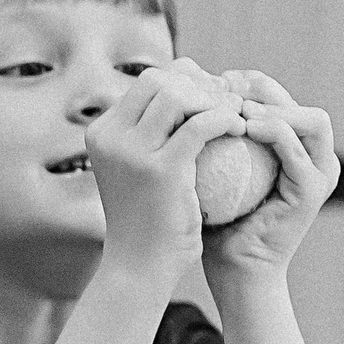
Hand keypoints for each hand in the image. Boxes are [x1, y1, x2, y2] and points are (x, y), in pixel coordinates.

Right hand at [85, 56, 247, 281]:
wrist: (140, 265)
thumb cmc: (147, 218)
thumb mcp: (137, 169)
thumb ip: (151, 133)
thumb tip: (188, 93)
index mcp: (102, 133)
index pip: (149, 80)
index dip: (187, 79)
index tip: (213, 99)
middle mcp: (109, 137)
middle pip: (162, 79)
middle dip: (201, 84)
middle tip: (228, 104)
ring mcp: (130, 152)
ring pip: (179, 94)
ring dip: (214, 99)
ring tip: (236, 115)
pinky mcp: (159, 168)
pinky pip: (202, 124)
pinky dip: (226, 120)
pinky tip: (241, 130)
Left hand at [201, 68, 339, 278]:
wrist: (230, 269)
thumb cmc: (208, 221)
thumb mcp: (202, 170)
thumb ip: (198, 135)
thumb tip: (166, 95)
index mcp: (287, 145)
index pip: (273, 97)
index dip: (244, 82)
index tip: (208, 79)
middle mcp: (310, 154)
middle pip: (294, 100)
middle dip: (260, 87)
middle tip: (223, 84)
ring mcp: (319, 171)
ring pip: (311, 119)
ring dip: (274, 107)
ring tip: (235, 106)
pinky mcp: (314, 190)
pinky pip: (298, 150)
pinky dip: (274, 132)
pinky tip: (242, 128)